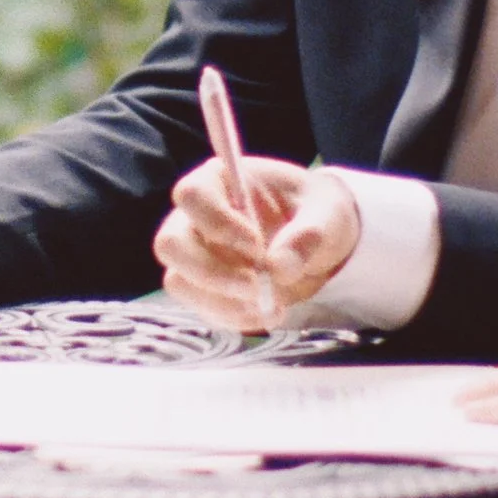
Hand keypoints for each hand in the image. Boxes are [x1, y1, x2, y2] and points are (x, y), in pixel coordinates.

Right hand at [155, 154, 361, 331]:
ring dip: (223, 301)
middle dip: (211, 273)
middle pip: (170, 245)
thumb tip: (278, 268)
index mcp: (220, 181)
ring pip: (179, 282)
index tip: (257, 245)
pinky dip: (234, 316)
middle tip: (255, 286)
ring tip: (269, 304)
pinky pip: (202, 308)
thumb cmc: (317, 211)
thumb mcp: (327, 214)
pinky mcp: (204, 288)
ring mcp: (195, 255)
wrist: (321, 240)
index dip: (217, 224)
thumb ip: (306, 235)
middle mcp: (196, 217)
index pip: (191, 196)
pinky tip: (267, 312)